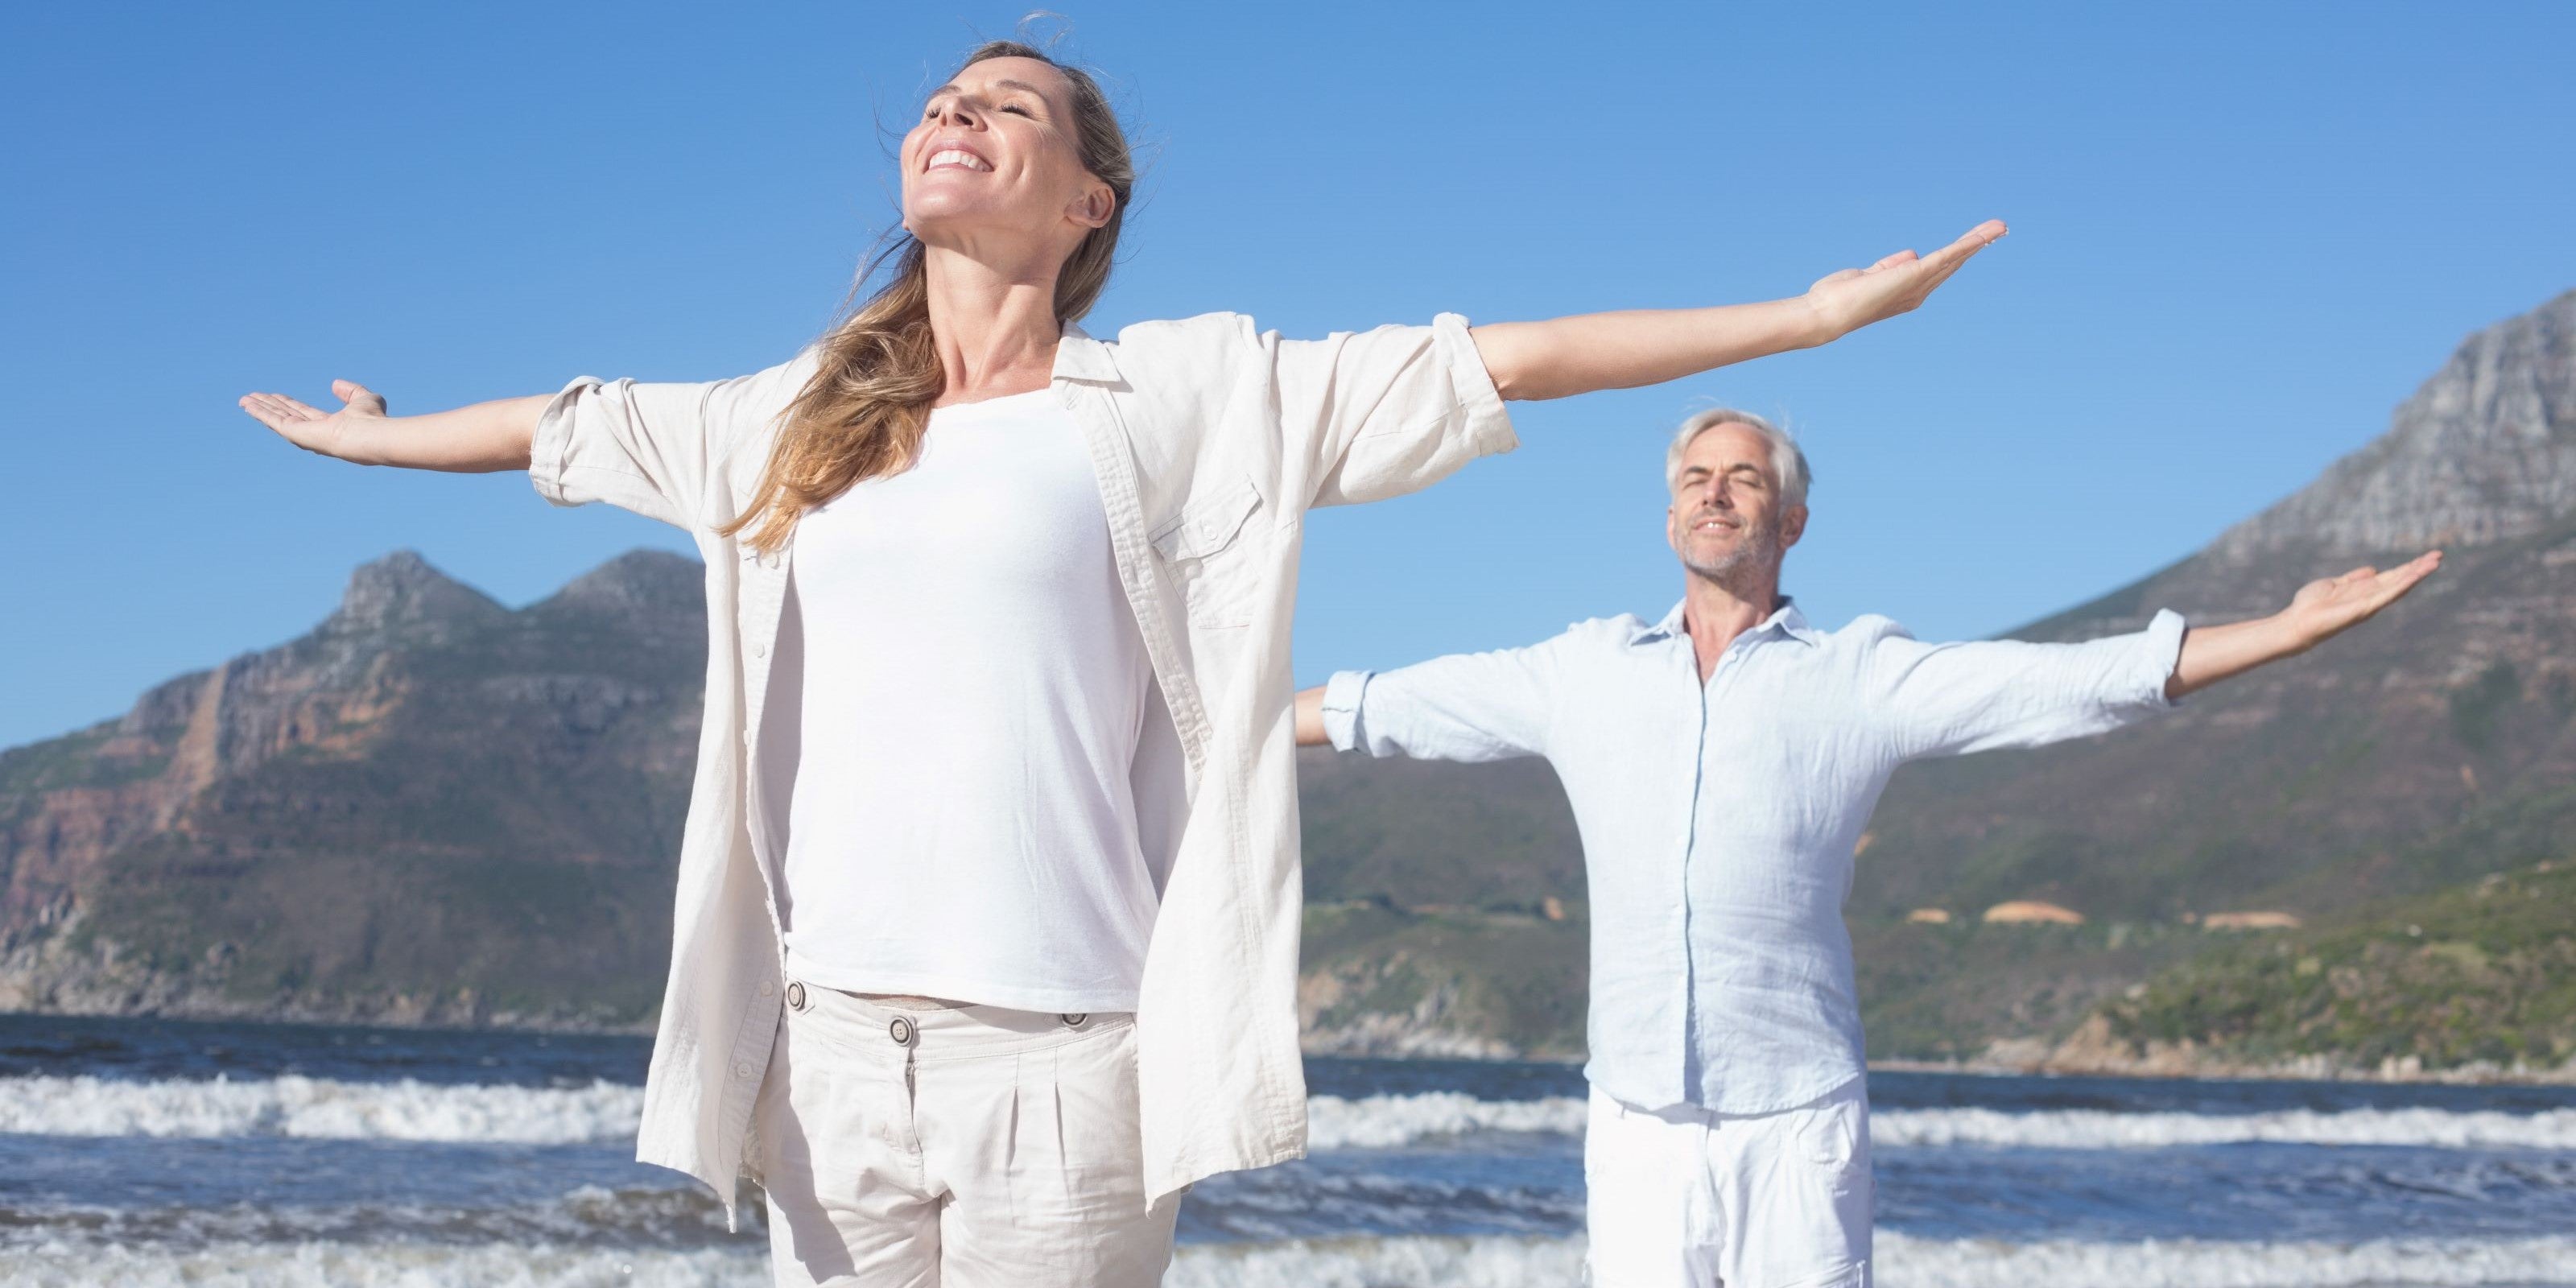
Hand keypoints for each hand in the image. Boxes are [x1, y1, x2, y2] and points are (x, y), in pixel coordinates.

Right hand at [238, 380, 389, 462]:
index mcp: (329, 426)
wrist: (371, 435)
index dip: (288, 404)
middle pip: (286, 416)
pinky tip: (248, 404)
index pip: (303, 413)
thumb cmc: (373, 420)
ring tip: (244, 400)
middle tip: (252, 397)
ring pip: (277, 418)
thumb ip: (352, 391)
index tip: (275, 396)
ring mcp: (304, 435)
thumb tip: (335, 383)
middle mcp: (314, 432)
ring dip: (260, 409)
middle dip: (269, 406)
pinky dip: (260, 412)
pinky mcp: (296, 434)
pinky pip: (274, 421)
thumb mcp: (364, 398)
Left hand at [1804, 220, 2006, 340]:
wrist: (1825, 314)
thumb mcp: (1869, 275)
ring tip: (2000, 227)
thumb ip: (1891, 265)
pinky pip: (1946, 256)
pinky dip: (1966, 245)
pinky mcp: (1914, 275)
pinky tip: (1982, 235)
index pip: (1936, 269)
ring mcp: (1917, 285)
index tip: (1974, 239)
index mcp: (1906, 292)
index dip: (1957, 254)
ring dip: (1978, 241)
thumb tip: (1913, 253)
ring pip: (1954, 259)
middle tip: (1999, 229)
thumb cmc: (1839, 297)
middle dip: (1975, 245)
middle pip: (1952, 264)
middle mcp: (1917, 293)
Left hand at [2280, 551, 2442, 648]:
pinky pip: (2386, 595)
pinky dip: (2401, 585)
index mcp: (2363, 590)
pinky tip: (2414, 576)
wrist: (2297, 622)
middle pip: (2400, 580)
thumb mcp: (2334, 584)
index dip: (2408, 567)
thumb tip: (2373, 570)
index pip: (2391, 577)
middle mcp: (2370, 598)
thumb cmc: (2310, 605)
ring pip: (2398, 586)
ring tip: (2435, 562)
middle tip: (2439, 555)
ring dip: (2417, 575)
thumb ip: (2354, 578)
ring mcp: (2369, 604)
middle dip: (2419, 568)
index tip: (2426, 557)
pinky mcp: (2364, 609)